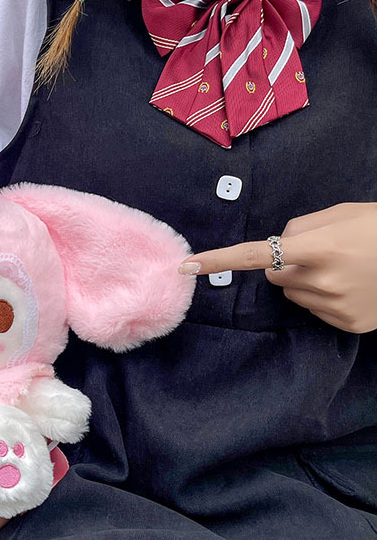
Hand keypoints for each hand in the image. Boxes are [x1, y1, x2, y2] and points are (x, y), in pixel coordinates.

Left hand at [178, 203, 376, 333]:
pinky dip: (324, 299)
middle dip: (286, 264)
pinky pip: (314, 310)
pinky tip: (351, 287)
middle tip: (322, 254)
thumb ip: (299, 228)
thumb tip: (276, 246)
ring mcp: (336, 307)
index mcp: (319, 247)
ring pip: (292, 295)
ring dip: (305, 282)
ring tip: (342, 269)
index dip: (219, 260)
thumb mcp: (339, 214)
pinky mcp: (348, 324)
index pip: (256, 256)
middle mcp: (323, 281)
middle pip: (274, 276)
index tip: (187, 266)